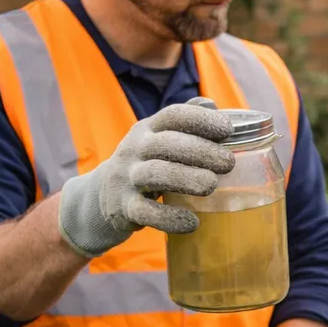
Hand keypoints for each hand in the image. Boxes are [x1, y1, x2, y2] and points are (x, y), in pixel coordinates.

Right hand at [58, 97, 234, 257]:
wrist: (99, 198)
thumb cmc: (143, 164)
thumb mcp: (157, 139)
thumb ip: (183, 123)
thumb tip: (211, 104)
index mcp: (147, 129)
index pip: (173, 115)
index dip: (201, 119)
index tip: (228, 129)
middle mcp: (134, 149)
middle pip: (166, 144)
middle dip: (200, 151)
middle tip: (228, 162)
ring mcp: (126, 178)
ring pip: (156, 174)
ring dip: (186, 178)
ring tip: (212, 185)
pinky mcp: (122, 208)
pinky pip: (146, 212)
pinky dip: (170, 218)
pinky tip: (192, 222)